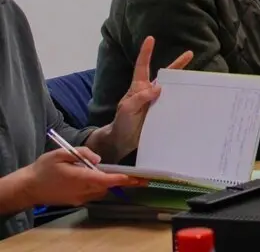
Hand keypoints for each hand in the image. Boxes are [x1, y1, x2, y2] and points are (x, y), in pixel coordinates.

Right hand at [21, 147, 140, 207]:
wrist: (27, 187)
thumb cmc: (43, 168)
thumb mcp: (61, 154)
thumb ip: (82, 153)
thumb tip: (98, 159)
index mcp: (79, 178)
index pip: (105, 180)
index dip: (121, 180)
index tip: (136, 179)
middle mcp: (81, 191)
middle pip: (107, 187)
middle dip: (120, 182)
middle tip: (136, 176)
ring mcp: (78, 198)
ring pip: (101, 192)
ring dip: (110, 184)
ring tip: (120, 176)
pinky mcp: (76, 201)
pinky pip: (93, 195)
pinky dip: (99, 187)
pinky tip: (99, 179)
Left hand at [101, 36, 192, 159]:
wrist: (123, 141)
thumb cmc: (121, 123)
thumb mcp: (127, 109)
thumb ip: (140, 98)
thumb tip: (159, 87)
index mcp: (139, 87)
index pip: (143, 66)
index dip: (146, 52)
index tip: (150, 39)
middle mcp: (150, 92)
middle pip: (165, 75)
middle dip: (178, 65)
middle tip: (190, 54)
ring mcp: (157, 102)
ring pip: (172, 89)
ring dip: (183, 84)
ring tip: (197, 79)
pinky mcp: (162, 113)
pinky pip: (174, 104)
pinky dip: (183, 100)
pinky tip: (193, 99)